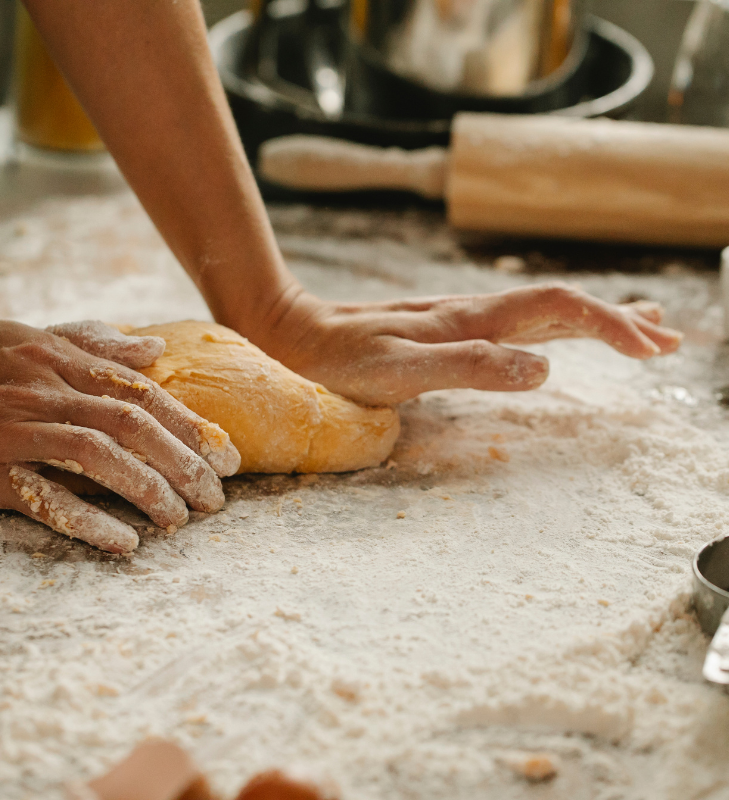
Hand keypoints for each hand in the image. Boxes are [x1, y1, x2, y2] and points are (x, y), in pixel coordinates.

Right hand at [0, 320, 239, 553]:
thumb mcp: (18, 338)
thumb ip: (88, 342)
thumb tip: (151, 349)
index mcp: (54, 358)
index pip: (141, 392)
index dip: (191, 426)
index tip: (227, 456)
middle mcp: (41, 389)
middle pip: (132, 425)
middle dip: (185, 463)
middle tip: (217, 498)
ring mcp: (14, 430)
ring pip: (99, 458)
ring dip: (149, 491)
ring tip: (182, 521)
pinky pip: (45, 498)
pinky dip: (90, 520)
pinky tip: (126, 542)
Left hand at [252, 283, 682, 405]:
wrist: (297, 332)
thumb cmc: (340, 360)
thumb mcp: (400, 372)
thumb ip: (469, 367)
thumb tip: (546, 368)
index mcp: (472, 320)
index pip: (560, 309)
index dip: (611, 325)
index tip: (653, 352)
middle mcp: (474, 313)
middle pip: (563, 304)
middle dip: (619, 321)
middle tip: (669, 339)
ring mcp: (461, 319)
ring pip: (543, 311)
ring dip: (595, 320)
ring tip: (638, 330)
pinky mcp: (446, 329)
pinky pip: (514, 323)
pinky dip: (554, 327)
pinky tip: (555, 335)